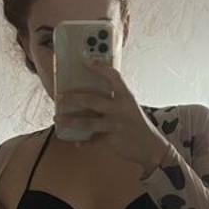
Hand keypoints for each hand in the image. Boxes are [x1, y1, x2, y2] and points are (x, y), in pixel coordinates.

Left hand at [58, 60, 173, 172]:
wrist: (150, 147)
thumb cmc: (137, 123)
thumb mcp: (130, 106)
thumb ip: (115, 98)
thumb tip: (92, 90)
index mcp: (126, 97)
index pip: (113, 77)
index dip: (100, 68)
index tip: (86, 61)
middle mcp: (120, 109)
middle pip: (92, 100)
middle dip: (73, 98)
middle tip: (60, 96)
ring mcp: (115, 126)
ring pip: (87, 122)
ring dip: (70, 121)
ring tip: (58, 117)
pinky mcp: (111, 141)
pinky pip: (92, 141)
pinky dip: (83, 142)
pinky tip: (76, 142)